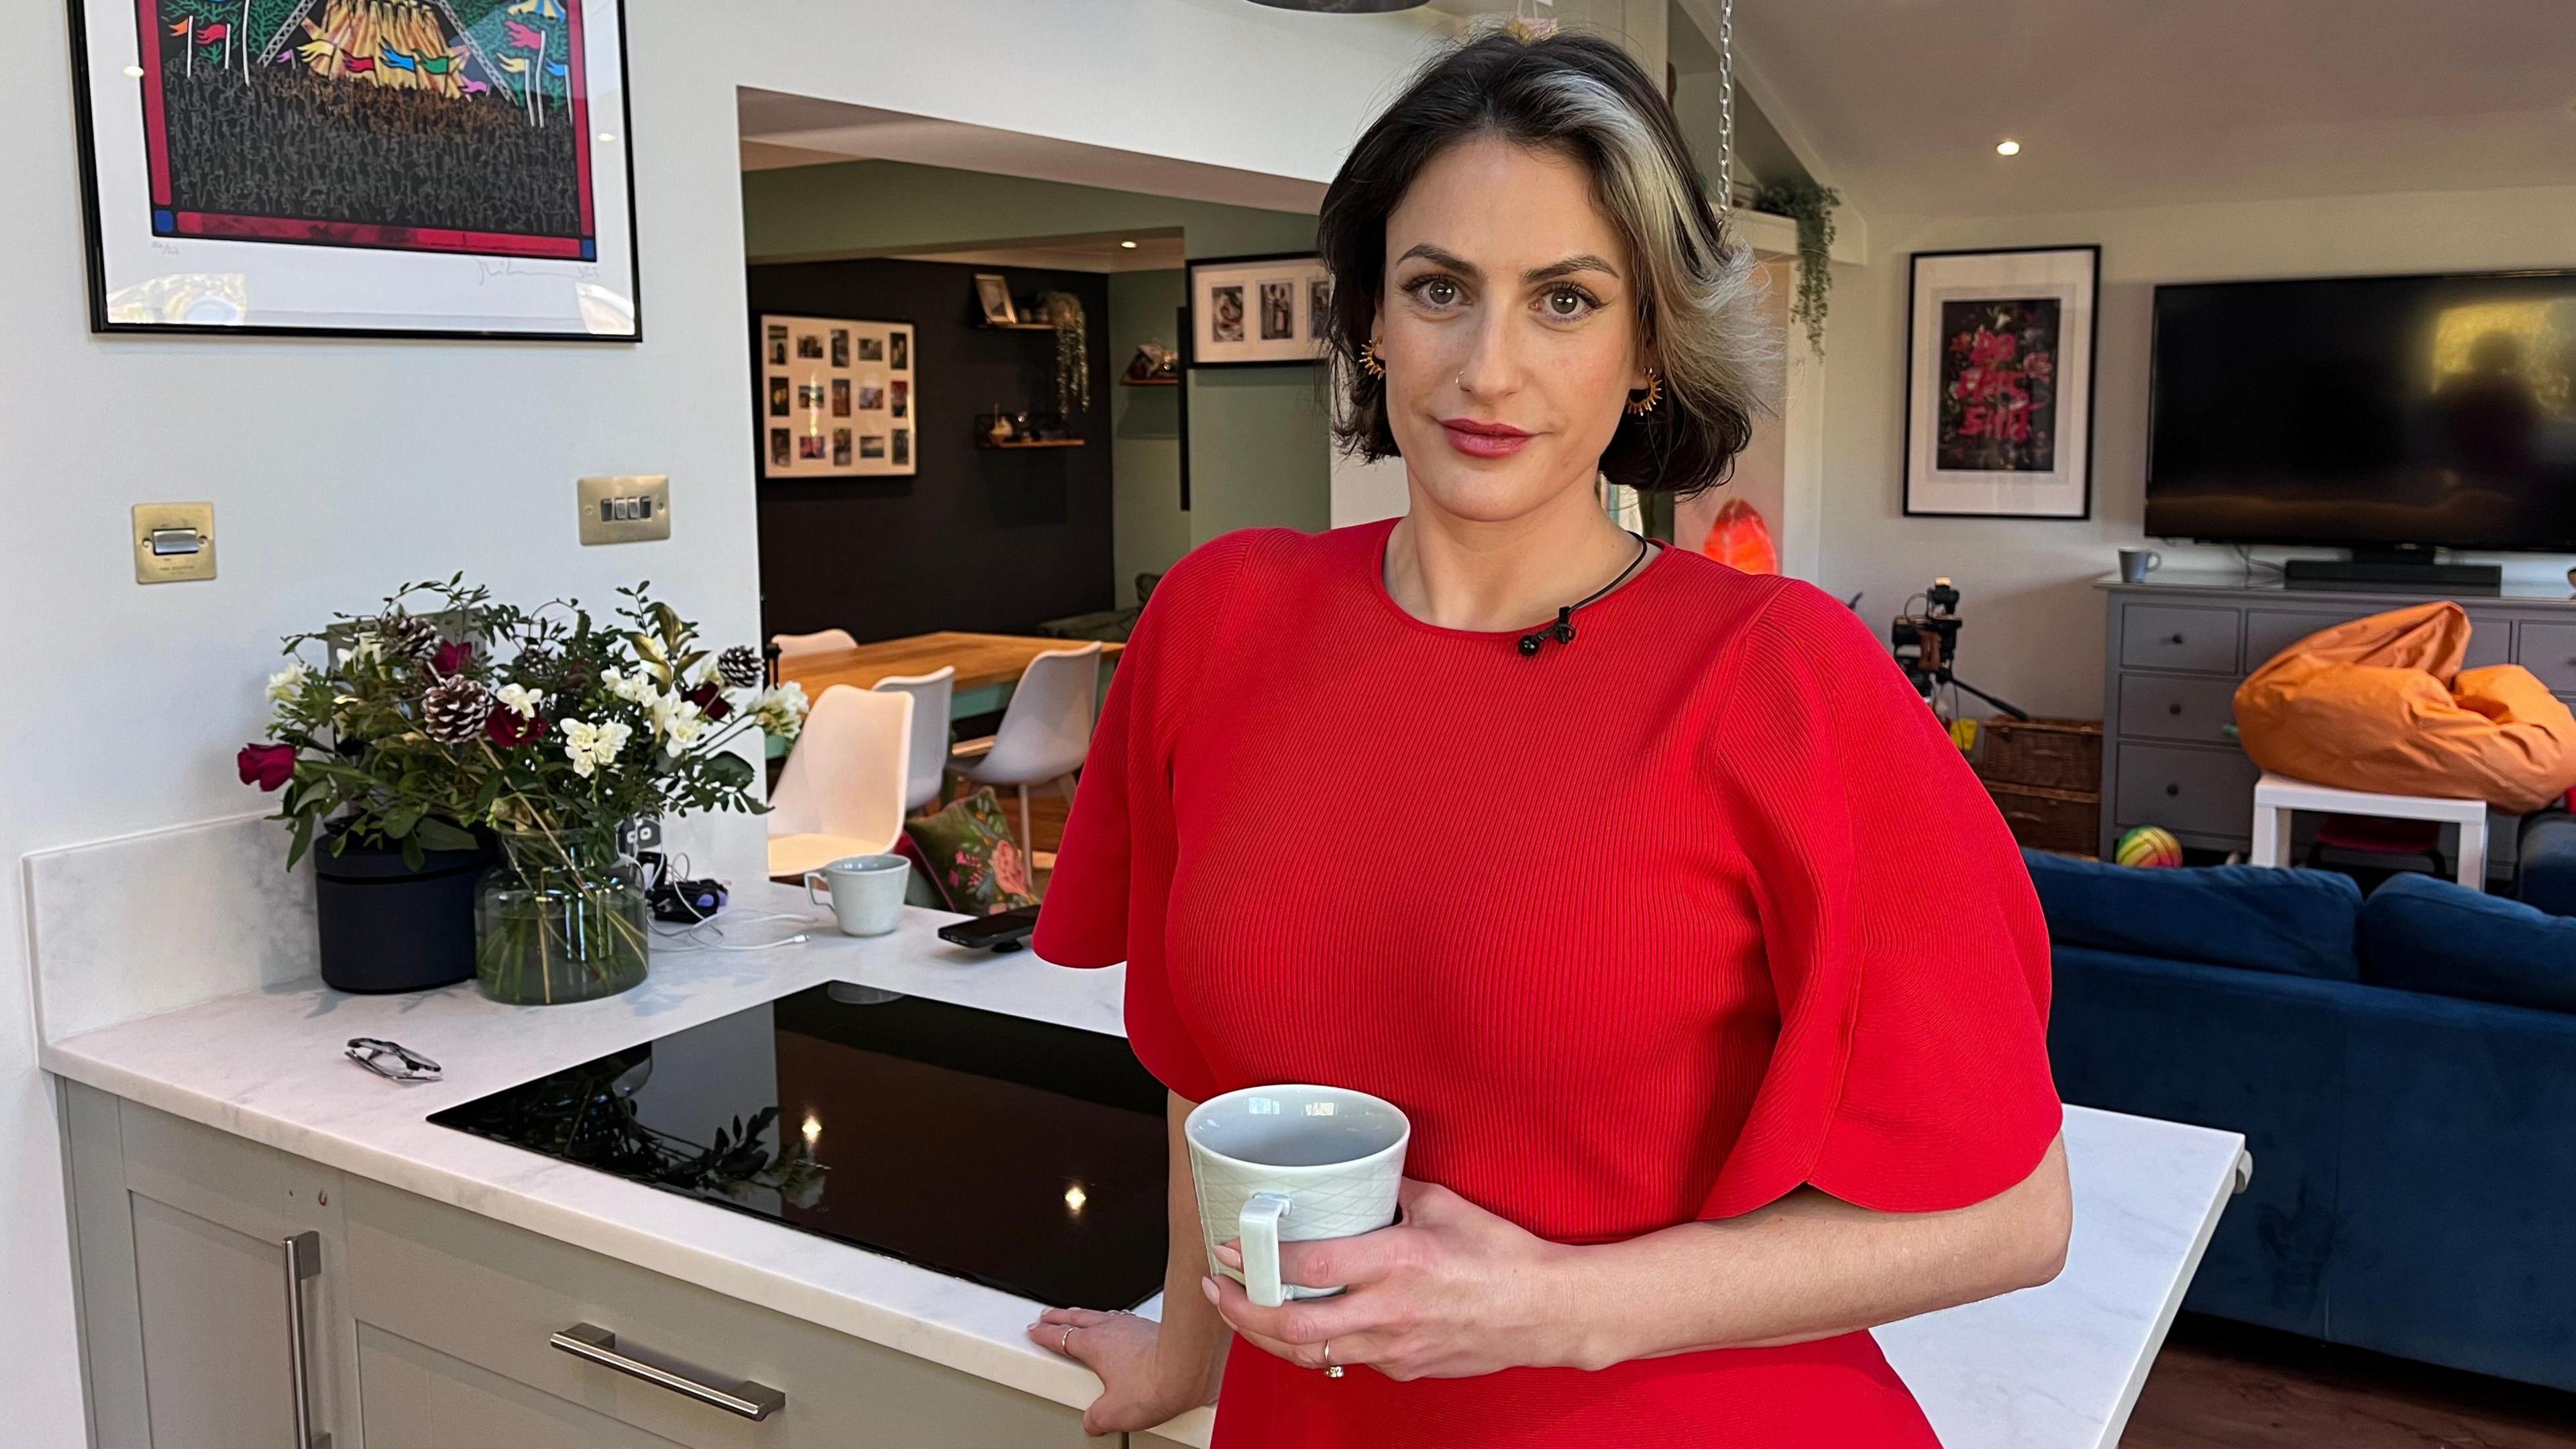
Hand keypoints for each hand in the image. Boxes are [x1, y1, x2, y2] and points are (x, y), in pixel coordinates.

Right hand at [1027, 1307, 1219, 1435]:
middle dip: (1060, 1317)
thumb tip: (1092, 1423)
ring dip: (1086, 1316)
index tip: (1035, 1330)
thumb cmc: (1156, 1382)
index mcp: (1094, 1345)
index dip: (1045, 1335)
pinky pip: (1125, 1320)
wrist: (1190, 1365)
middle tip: (1048, 1315)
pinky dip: (1114, 1321)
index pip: (1062, 1337)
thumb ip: (1096, 1418)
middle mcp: (1112, 1330)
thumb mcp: (1114, 1412)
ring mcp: (1133, 1326)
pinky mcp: (1153, 1328)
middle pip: (1078, 1317)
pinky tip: (1121, 1328)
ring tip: (1079, 1317)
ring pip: (1101, 1315)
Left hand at [1205, 1178, 1578, 1381]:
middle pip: (1294, 1325)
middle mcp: (1390, 1310)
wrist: (1545, 1312)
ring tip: (1240, 1312)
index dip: (1261, 1259)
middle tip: (1217, 1289)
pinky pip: (1345, 1359)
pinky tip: (1296, 1327)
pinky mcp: (1403, 1369)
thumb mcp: (1445, 1206)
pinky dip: (1312, 1346)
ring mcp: (1395, 1348)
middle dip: (1243, 1310)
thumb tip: (1357, 1172)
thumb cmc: (1502, 1255)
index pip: (1311, 1265)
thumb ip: (1394, 1190)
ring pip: (1311, 1352)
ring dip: (1266, 1335)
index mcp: (1399, 1260)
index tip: (1229, 1246)